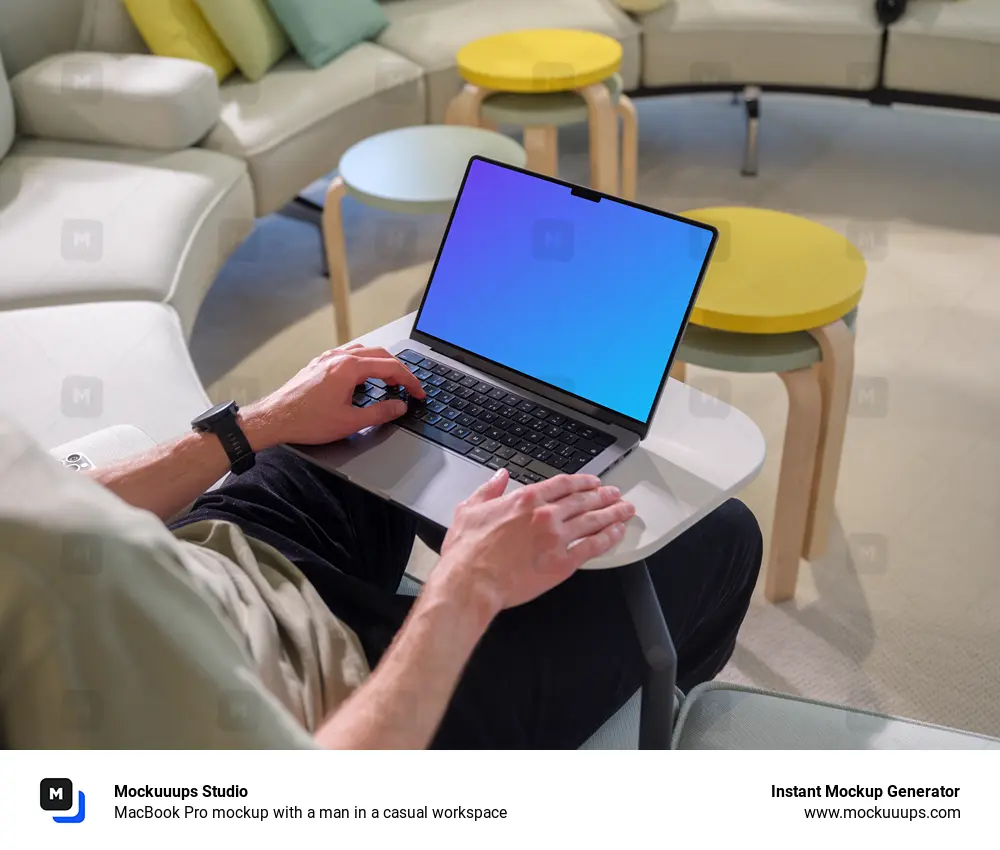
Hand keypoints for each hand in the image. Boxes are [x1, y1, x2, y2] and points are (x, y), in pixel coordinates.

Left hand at [241, 344, 425, 448]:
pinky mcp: (319, 364)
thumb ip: (380, 413)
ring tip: (389, 381)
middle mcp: (339, 357)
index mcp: (350, 368)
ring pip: (364, 352)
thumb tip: (399, 407)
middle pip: (380, 354)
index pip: (391, 367)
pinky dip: (364, 363)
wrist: (274, 418)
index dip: (410, 380)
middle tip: (408, 387)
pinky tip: (363, 378)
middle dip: (399, 370)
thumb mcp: (350, 422)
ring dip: (381, 364)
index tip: (418, 392)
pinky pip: (348, 355)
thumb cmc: (305, 420)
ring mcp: (327, 359)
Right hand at [433, 468, 634, 614]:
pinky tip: (617, 533)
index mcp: (525, 500)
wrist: (471, 580)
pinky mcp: (562, 563)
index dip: (582, 482)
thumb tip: (500, 477)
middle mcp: (546, 515)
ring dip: (612, 513)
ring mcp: (557, 538)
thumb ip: (489, 489)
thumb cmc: (468, 551)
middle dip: (603, 496)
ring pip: (593, 521)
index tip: (592, 483)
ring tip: (625, 510)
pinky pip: (593, 547)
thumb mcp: (470, 509)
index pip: (563, 484)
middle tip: (615, 494)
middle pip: (583, 500)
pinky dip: (608, 538)